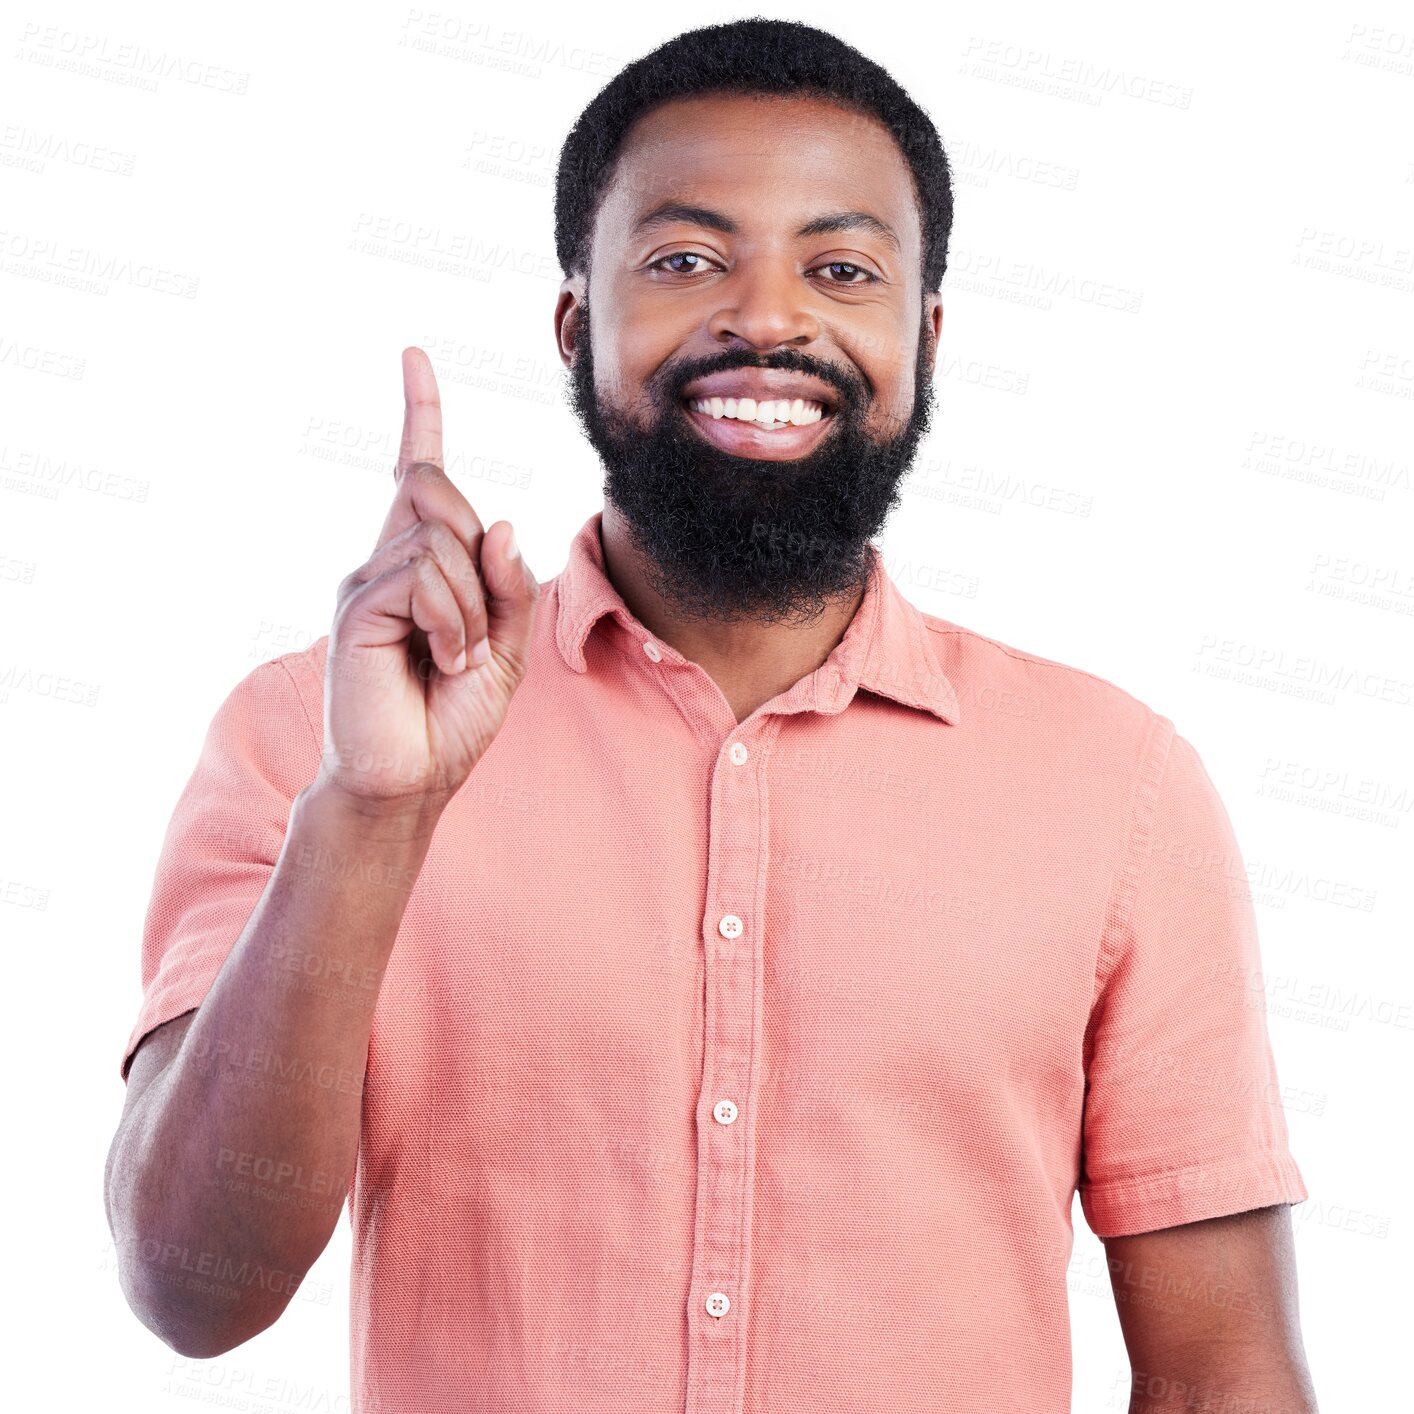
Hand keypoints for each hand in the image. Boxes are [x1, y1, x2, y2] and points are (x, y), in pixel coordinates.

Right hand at [316, 347, 538, 808]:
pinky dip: (452, 622)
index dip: (420, 413)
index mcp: (421, 563)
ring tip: (452, 659)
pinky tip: (442, 660)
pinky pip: (423, 578)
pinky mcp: (357, 610)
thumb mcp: (506, 647)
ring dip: (470, 608)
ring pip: (440, 540)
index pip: (418, 475)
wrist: (412, 777)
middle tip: (471, 638)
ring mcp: (366, 583)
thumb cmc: (452, 714)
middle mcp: (386, 560)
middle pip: (440, 495)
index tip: (414, 356)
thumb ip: (508, 584)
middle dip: (477, 558)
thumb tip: (496, 520)